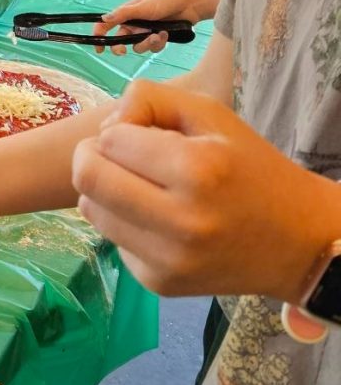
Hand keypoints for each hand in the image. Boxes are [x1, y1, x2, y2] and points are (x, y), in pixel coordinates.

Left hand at [72, 78, 336, 300]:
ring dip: (104, 191)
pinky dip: (126, 225)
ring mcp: (168, 260)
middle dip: (91, 156)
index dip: (119, 129)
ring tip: (141, 186)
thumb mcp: (211, 115)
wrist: (298, 243)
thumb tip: (103, 129)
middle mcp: (181, 221)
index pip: (109, 140)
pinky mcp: (159, 284)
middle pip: (86, 178)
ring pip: (91, 211)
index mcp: (198, 170)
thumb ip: (151, 100)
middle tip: (116, 154)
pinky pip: (113, 241)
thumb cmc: (250, 168)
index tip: (142, 134)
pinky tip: (160, 220)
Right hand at [93, 0, 222, 55]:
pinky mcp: (158, 36)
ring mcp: (147, 30)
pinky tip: (166, 34)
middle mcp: (135, 22)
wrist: (191, 3)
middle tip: (122, 51)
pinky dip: (158, 43)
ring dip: (146, 43)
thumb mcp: (143, 6)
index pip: (107, 25)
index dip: (100, 35)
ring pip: (138, 46)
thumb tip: (103, 19)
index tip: (98, 47)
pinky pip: (153, 47)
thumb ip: (123, 14)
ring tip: (157, 35)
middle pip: (121, 40)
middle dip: (121, 46)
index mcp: (127, 13)